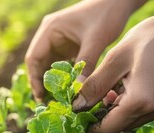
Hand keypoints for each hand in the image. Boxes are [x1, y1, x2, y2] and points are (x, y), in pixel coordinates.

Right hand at [25, 0, 145, 99]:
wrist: (119, 2)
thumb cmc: (106, 15)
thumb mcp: (96, 40)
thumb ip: (86, 64)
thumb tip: (78, 90)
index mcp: (50, 29)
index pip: (34, 57)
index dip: (35, 79)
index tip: (41, 96)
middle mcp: (50, 34)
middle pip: (39, 63)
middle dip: (43, 83)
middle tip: (48, 102)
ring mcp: (59, 40)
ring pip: (49, 65)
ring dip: (53, 81)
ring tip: (57, 100)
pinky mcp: (69, 45)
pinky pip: (61, 64)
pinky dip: (63, 77)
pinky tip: (68, 90)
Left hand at [73, 11, 153, 132]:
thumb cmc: (150, 38)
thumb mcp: (115, 59)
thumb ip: (94, 86)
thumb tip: (77, 107)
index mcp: (140, 101)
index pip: (109, 128)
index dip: (92, 126)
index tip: (81, 117)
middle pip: (120, 126)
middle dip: (105, 115)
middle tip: (98, 93)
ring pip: (132, 120)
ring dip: (119, 109)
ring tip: (116, 84)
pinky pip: (145, 113)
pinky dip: (133, 105)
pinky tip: (131, 85)